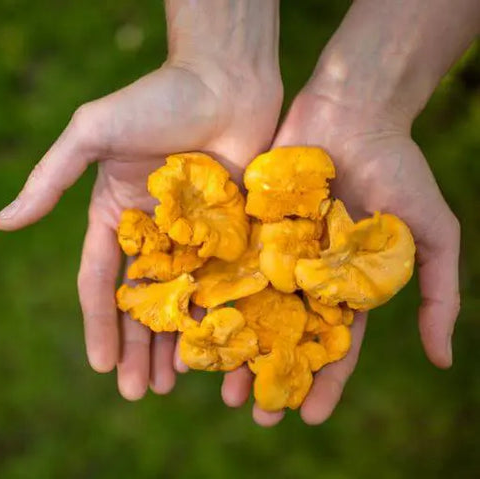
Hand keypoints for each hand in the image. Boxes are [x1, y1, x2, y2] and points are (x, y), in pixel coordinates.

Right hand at [0, 59, 281, 399]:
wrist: (223, 81)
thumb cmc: (157, 101)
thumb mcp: (91, 133)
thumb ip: (51, 178)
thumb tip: (4, 221)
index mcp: (117, 215)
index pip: (100, 281)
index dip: (99, 325)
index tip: (104, 367)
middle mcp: (154, 231)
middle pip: (142, 302)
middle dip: (139, 349)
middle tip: (141, 393)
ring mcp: (196, 235)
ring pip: (183, 300)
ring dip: (176, 343)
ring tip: (173, 385)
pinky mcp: (233, 231)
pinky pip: (224, 282)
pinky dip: (219, 315)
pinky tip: (218, 348)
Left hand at [220, 89, 459, 426]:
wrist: (353, 111)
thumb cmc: (397, 167)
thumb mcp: (432, 232)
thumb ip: (439, 292)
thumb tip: (443, 358)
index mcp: (346, 284)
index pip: (334, 344)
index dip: (324, 380)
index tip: (309, 416)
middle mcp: (306, 273)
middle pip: (285, 334)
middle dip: (270, 372)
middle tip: (251, 412)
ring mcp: (273, 250)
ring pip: (250, 308)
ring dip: (236, 345)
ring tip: (216, 383)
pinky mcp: (247, 225)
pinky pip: (226, 265)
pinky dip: (212, 295)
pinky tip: (195, 324)